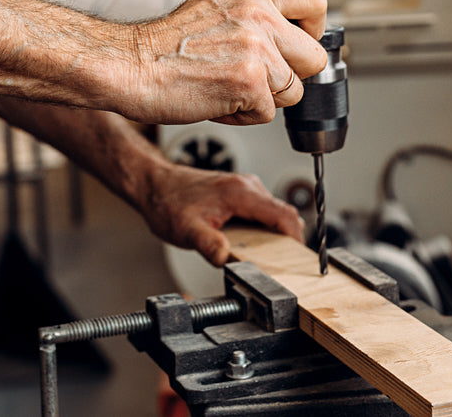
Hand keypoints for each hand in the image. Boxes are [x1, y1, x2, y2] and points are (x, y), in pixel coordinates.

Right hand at [125, 0, 327, 125]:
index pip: (315, 3)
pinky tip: (216, 98)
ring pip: (293, 91)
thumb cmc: (164, 45)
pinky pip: (267, 113)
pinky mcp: (250, 81)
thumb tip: (286, 26)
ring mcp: (257, 47)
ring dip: (263, 99)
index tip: (297, 43)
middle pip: (314, 56)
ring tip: (226, 86)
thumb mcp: (215, 8)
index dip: (311, 32)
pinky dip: (242, 115)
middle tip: (257, 76)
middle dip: (290, 75)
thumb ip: (254, 14)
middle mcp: (258, 15)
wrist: (130, 65)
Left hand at [137, 162, 302, 265]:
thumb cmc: (168, 203)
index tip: (297, 259)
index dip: (296, 239)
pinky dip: (264, 228)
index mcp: (241, 193)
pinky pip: (263, 212)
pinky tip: (249, 243)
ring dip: (274, 235)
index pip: (285, 215)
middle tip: (278, 265)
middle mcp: (248, 186)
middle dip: (286, 241)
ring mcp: (245, 188)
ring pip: (275, 214)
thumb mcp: (186, 230)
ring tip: (260, 256)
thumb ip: (208, 244)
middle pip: (284, 215)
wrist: (155, 185)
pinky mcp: (240, 193)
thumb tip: (225, 258)